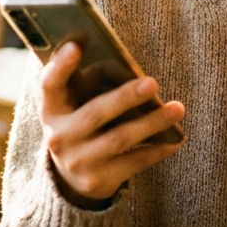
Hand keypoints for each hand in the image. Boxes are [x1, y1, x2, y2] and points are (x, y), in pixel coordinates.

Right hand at [39, 41, 184, 207]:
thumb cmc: (81, 124)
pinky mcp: (98, 181)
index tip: (75, 45)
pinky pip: (134, 162)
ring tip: (177, 108)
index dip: (60, 65)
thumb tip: (127, 67)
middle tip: (152, 83)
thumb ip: (91, 82)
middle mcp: (59, 137)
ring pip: (119, 139)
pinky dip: (157, 148)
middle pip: (94, 114)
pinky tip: (176, 138)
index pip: (49, 85)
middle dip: (125, 98)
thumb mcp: (75, 104)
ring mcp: (78, 162)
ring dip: (152, 122)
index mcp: (51, 110)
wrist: (72, 178)